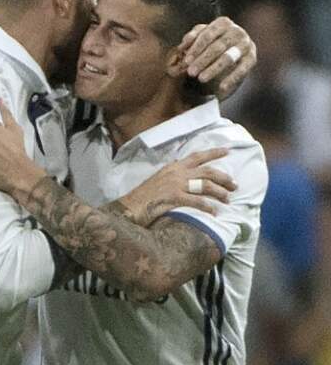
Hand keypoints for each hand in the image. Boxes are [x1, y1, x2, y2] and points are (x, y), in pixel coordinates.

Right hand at [117, 149, 236, 225]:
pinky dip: (208, 207)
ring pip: (205, 186)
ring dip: (219, 193)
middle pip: (207, 171)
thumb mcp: (159, 180)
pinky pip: (197, 201)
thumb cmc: (143, 197)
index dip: (213, 153)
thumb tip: (187, 177)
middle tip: (234, 185)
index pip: (197, 156)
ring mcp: (175, 185)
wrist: (130, 207)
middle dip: (224, 178)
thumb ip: (173, 176)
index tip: (227, 151)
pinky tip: (214, 212)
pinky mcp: (174, 197)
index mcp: (172, 167)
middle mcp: (176, 173)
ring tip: (227, 200)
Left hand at [180, 16, 255, 99]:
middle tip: (191, 72)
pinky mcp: (252, 58)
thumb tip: (182, 46)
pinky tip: (221, 88)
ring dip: (214, 69)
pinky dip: (231, 79)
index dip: (196, 48)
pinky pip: (242, 69)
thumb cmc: (208, 43)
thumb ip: (191, 39)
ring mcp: (246, 44)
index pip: (208, 35)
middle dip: (203, 60)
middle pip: (218, 46)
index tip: (186, 61)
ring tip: (201, 79)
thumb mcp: (198, 38)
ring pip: (229, 57)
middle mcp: (237, 31)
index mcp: (223, 23)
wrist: (227, 52)